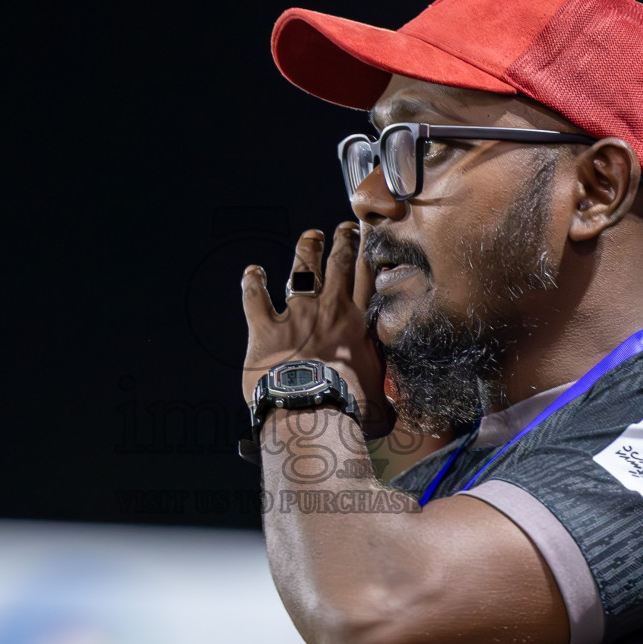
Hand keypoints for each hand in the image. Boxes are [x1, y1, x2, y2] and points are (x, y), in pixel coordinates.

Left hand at [241, 222, 394, 438]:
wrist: (312, 410)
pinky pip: (256, 298)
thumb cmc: (349, 411)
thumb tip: (391, 414)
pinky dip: (252, 283)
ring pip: (302, 271)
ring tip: (310, 237)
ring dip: (306, 251)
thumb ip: (385, 402)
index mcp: (360, 325)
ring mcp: (297, 315)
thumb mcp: (380, 406)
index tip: (370, 236)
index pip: (368, 279)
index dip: (369, 253)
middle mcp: (330, 310)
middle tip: (344, 229)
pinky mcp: (266, 328)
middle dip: (342, 242)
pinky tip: (251, 272)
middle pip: (338, 265)